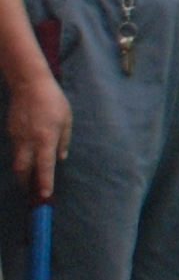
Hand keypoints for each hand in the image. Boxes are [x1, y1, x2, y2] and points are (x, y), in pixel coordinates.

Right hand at [8, 65, 67, 201]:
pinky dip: (22, 153)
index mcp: (46, 139)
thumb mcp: (66, 120)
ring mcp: (17, 136)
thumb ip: (64, 141)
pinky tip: (28, 151)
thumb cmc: (53, 101)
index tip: (44, 195)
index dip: (44, 182)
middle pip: (22, 169)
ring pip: (17, 159)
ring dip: (22, 169)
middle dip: (24, 182)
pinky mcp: (11, 131)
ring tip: (29, 176)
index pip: (44, 167)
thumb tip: (60, 158)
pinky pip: (16, 147)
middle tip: (30, 190)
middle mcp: (29, 141)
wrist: (29, 84)